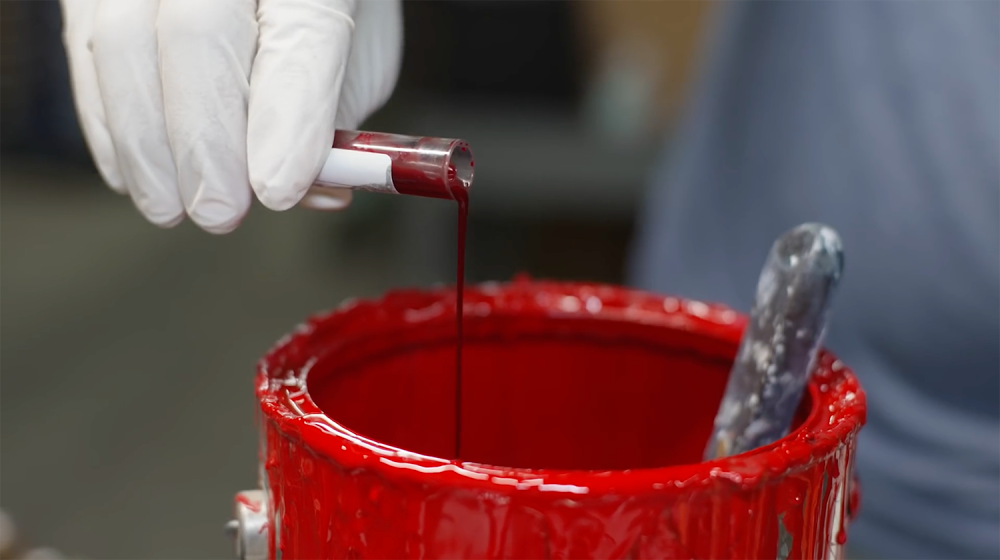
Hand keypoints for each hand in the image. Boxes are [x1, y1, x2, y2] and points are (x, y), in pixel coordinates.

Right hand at [60, 0, 401, 232]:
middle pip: (198, 36)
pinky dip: (108, 125)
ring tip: (170, 207)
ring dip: (145, 144)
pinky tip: (132, 175)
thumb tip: (298, 192)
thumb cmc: (322, 11)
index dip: (285, 119)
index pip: (299, 38)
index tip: (277, 190)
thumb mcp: (355, 62)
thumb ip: (327, 124)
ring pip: (125, 41)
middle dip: (204, 142)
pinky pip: (87, 47)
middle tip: (220, 212)